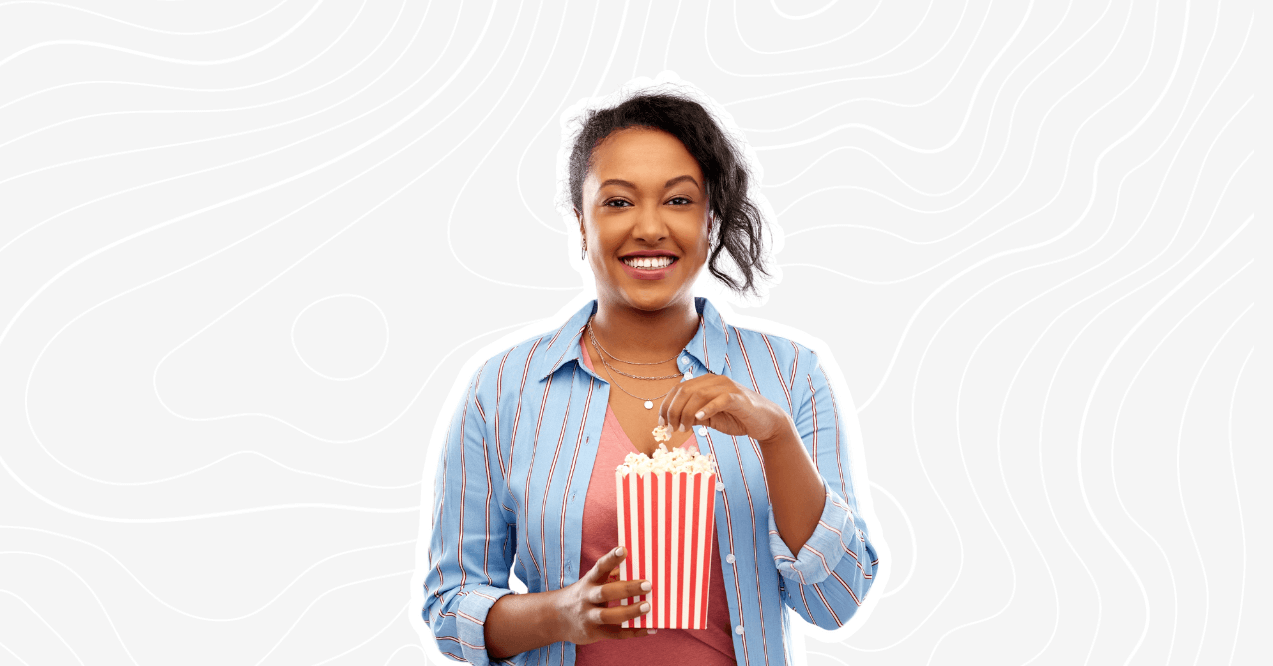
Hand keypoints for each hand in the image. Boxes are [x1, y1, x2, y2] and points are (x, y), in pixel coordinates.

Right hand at [553, 546, 655, 644]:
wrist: (555, 619)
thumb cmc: (582, 596)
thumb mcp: (590, 583)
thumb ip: (610, 577)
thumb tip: (636, 568)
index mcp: (588, 582)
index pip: (599, 568)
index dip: (611, 559)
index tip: (624, 549)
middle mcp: (587, 598)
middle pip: (606, 592)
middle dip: (627, 588)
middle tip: (647, 585)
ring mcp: (589, 617)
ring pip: (608, 615)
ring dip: (629, 612)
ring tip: (647, 607)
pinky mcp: (593, 633)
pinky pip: (615, 634)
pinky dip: (633, 632)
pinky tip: (649, 629)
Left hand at [658, 373, 794, 443]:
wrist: (766, 422)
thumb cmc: (738, 418)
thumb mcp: (710, 417)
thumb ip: (693, 415)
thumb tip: (672, 421)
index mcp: (706, 383)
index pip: (679, 389)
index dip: (666, 405)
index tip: (661, 422)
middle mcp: (715, 380)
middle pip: (685, 390)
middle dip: (674, 410)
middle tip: (671, 428)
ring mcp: (728, 387)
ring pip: (699, 395)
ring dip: (687, 413)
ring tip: (683, 428)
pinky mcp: (739, 398)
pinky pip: (720, 400)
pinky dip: (707, 408)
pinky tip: (699, 420)